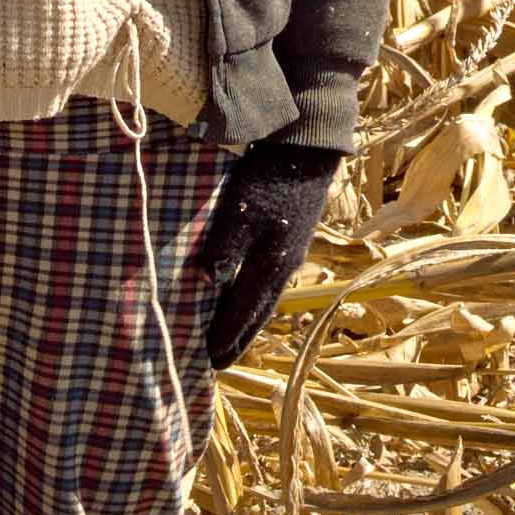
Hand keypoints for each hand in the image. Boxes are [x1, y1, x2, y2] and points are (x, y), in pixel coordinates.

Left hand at [186, 143, 341, 373]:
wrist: (307, 151)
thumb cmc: (269, 180)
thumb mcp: (240, 213)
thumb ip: (224, 249)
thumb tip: (207, 283)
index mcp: (270, 266)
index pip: (244, 313)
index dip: (227, 338)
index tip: (209, 362)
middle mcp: (284, 268)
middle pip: (258, 314)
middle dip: (238, 339)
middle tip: (219, 363)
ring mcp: (291, 254)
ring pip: (266, 299)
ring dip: (248, 322)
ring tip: (231, 338)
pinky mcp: (292, 239)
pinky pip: (270, 282)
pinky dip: (255, 299)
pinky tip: (246, 296)